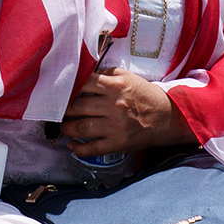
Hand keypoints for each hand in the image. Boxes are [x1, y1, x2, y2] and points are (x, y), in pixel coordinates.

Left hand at [59, 68, 180, 156]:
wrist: (166, 117)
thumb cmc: (143, 95)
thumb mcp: (127, 76)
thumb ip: (105, 74)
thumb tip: (83, 75)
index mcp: (114, 86)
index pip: (83, 83)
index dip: (68, 87)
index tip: (59, 91)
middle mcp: (113, 106)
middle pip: (78, 107)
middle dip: (63, 109)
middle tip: (57, 110)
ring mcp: (115, 126)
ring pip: (82, 128)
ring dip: (67, 128)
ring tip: (63, 126)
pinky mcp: (118, 143)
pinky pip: (94, 148)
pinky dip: (79, 149)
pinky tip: (72, 146)